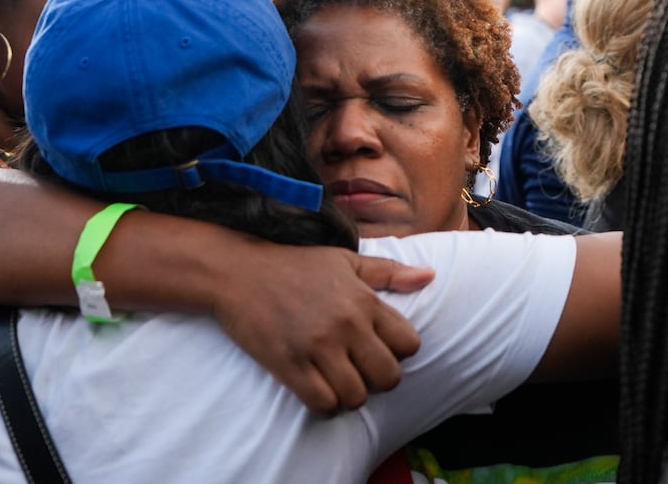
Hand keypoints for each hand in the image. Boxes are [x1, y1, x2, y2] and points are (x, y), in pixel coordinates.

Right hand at [210, 243, 432, 413]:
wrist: (238, 271)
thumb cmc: (295, 264)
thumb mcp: (345, 260)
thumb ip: (389, 272)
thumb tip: (429, 276)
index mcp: (364, 300)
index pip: (409, 344)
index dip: (399, 353)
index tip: (380, 349)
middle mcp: (346, 324)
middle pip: (388, 377)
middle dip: (379, 381)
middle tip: (361, 371)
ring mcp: (317, 346)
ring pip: (357, 396)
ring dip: (351, 396)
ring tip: (339, 382)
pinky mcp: (288, 365)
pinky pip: (322, 403)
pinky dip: (325, 406)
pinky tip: (317, 391)